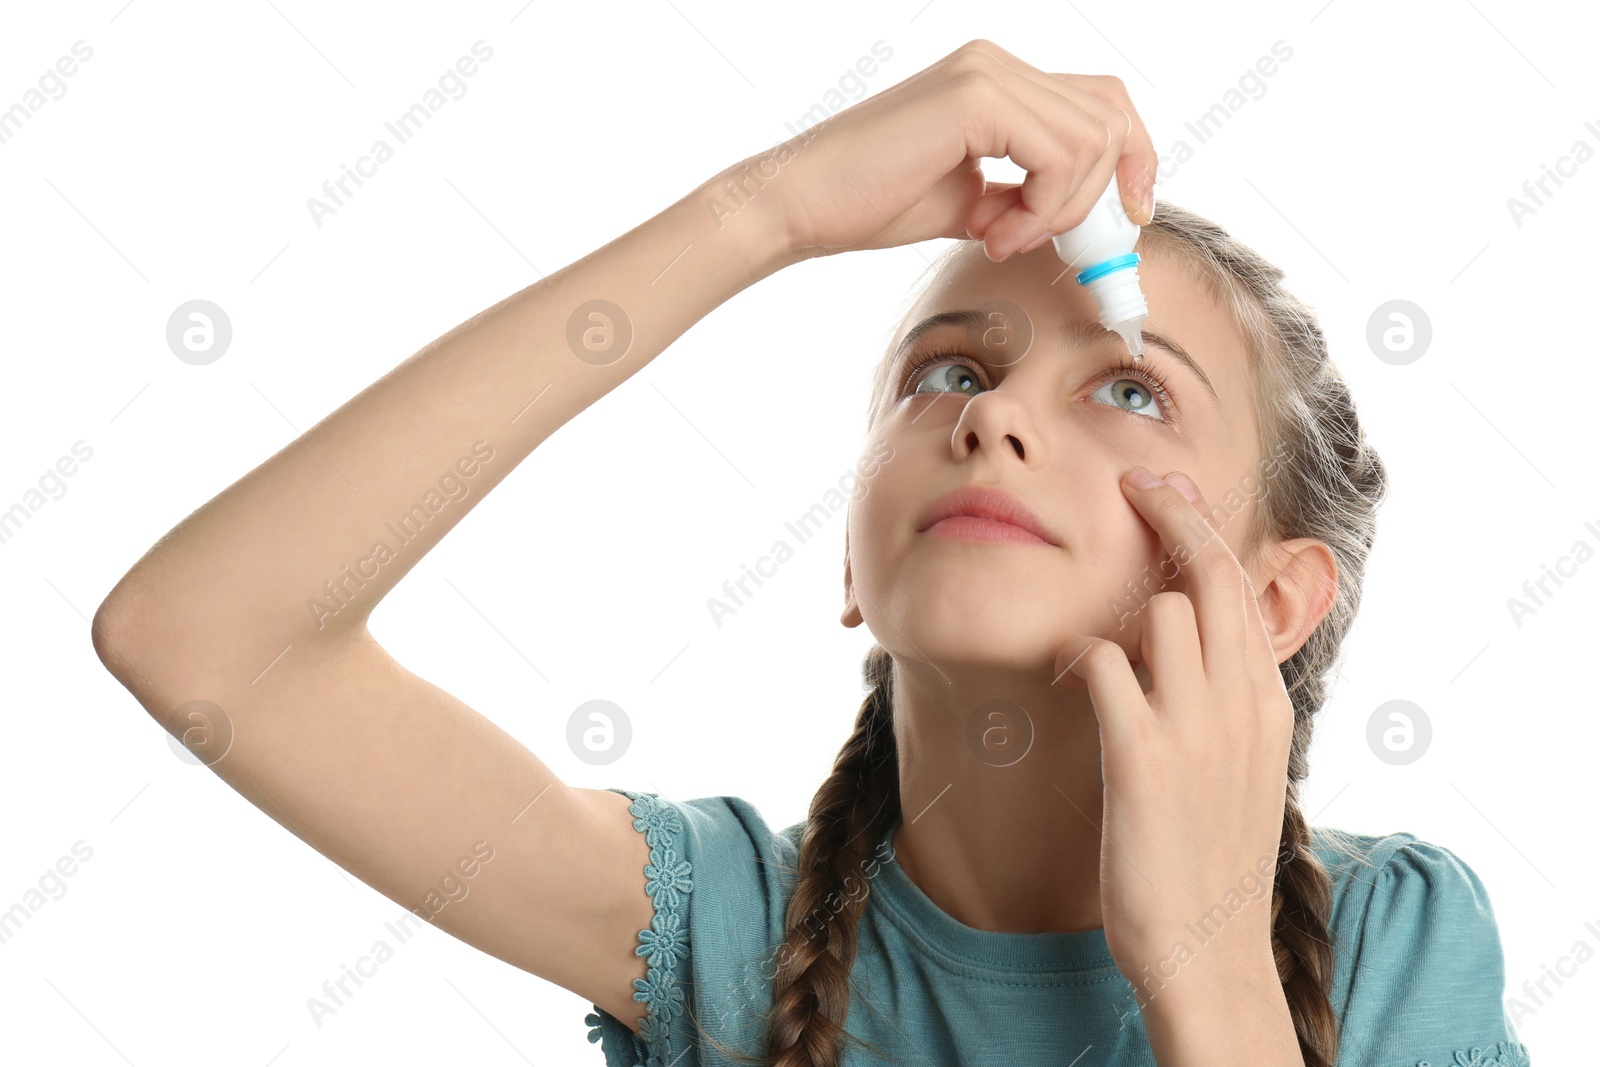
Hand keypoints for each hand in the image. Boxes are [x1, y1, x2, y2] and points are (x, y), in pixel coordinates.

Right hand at [739, 39, 1156, 262]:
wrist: (800, 204)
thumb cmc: (868, 203)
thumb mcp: (970, 203)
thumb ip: (1023, 197)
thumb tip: (1079, 220)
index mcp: (998, 81)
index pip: (1101, 105)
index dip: (1131, 160)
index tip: (1126, 218)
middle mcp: (998, 64)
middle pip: (1111, 115)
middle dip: (1102, 194)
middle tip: (1054, 242)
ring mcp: (987, 73)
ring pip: (1092, 140)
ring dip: (1061, 209)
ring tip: (1004, 239)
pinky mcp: (975, 98)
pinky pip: (1057, 155)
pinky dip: (1041, 207)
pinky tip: (993, 233)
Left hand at [1051, 466, 1293, 988]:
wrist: (1207, 951)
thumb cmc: (1209, 859)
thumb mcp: (1242, 768)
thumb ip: (1224, 704)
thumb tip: (1188, 649)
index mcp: (1266, 703)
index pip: (1243, 585)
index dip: (1201, 528)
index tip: (1166, 492)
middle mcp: (1242, 704)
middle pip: (1213, 572)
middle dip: (1172, 512)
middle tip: (1132, 487)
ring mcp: (1197, 729)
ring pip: (1164, 611)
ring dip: (1118, 614)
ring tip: (1091, 654)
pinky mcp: (1141, 757)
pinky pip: (1105, 664)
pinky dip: (1078, 659)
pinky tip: (1065, 684)